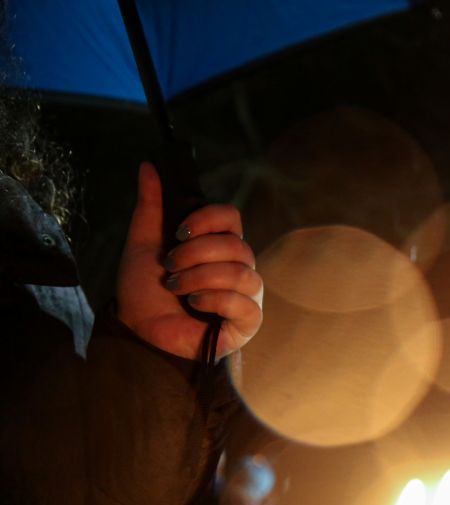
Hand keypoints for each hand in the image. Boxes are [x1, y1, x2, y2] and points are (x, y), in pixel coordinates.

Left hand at [116, 163, 262, 359]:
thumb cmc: (145, 291)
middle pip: (236, 245)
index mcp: (219, 246)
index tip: (178, 233)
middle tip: (170, 265)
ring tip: (176, 287)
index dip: (206, 220)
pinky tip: (194, 303)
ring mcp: (247, 295)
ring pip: (241, 273)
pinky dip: (214, 299)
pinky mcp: (248, 322)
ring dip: (200, 277)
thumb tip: (148, 166)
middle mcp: (239, 267)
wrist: (140, 332)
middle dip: (196, 253)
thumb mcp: (143, 244)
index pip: (231, 217)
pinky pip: (244, 302)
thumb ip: (150, 207)